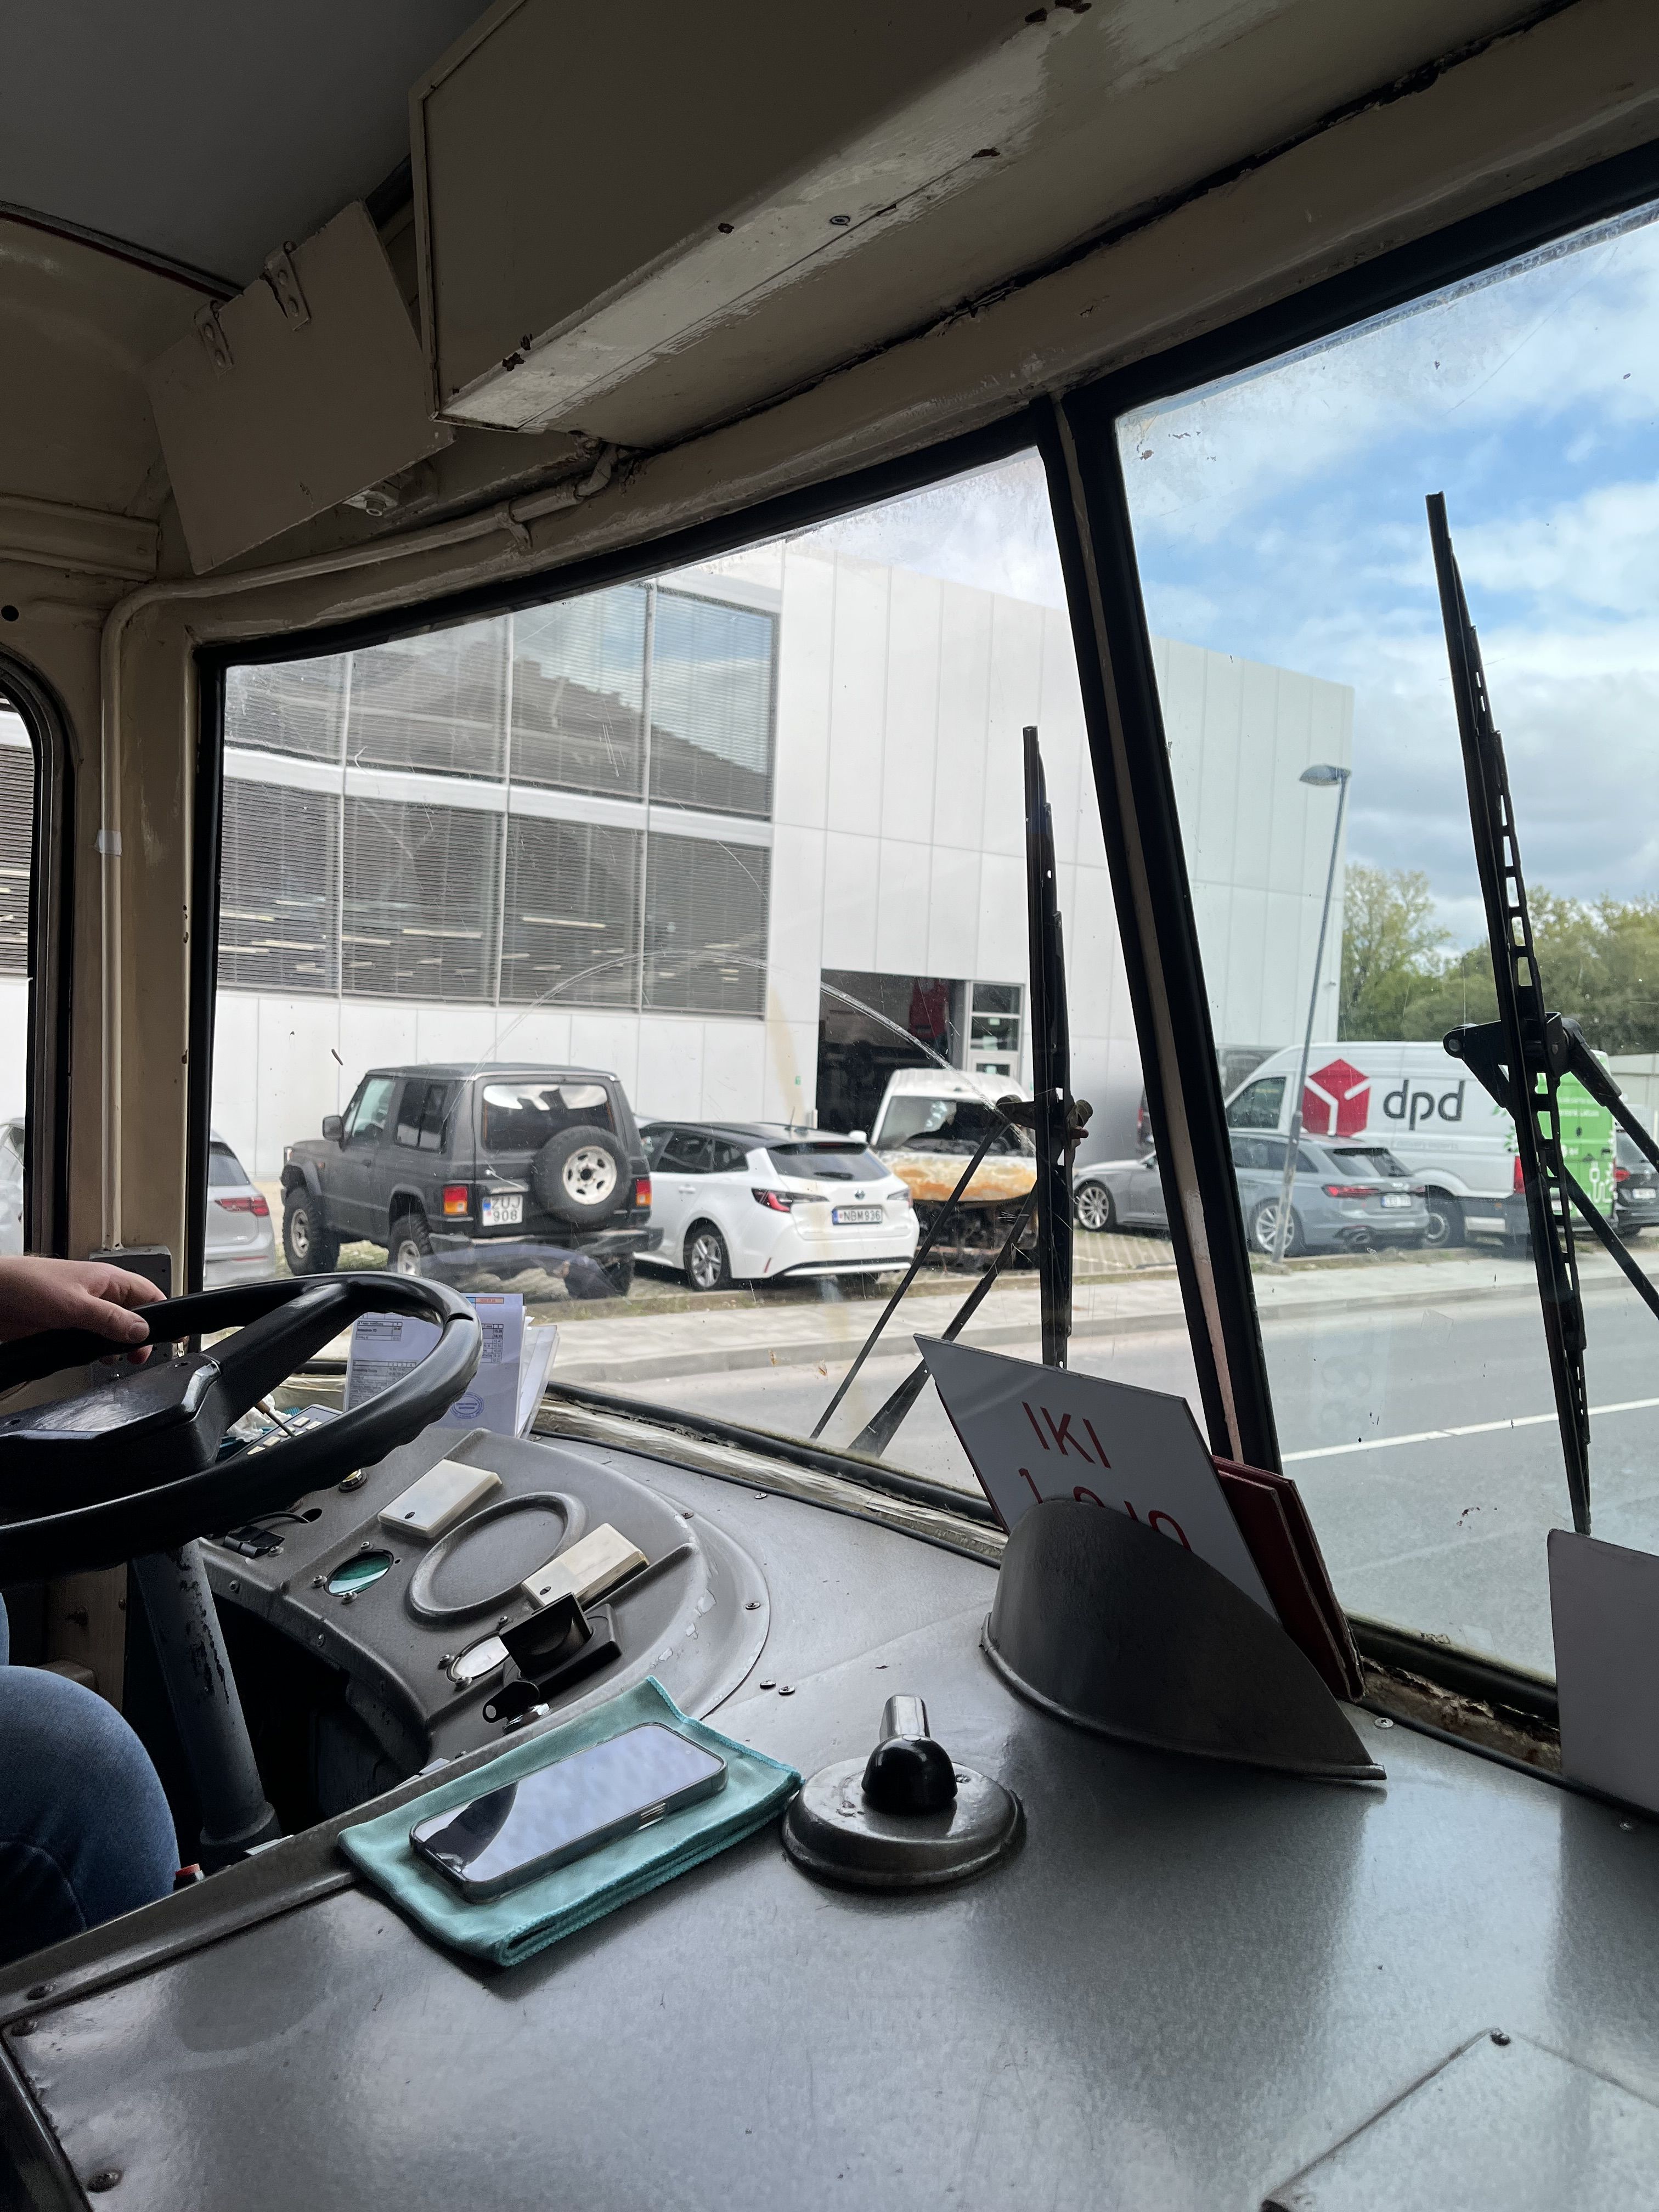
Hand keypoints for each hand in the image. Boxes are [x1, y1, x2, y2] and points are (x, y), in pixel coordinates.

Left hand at [0, 1256, 163, 1351]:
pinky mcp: (65, 1325)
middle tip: (138, 1356)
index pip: (151, 1295)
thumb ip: (112, 1319)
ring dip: (117, 1345)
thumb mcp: (77, 1305)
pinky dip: (96, 1350)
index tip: (173, 1337)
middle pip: (134, 1316)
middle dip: (140, 1338)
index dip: (164, 1316)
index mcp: (109, 1280)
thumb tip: (141, 1331)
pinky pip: (91, 1339)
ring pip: (113, 1329)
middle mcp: (99, 1294)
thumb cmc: (29, 1284)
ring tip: (117, 1358)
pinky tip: (92, 1358)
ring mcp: (82, 1310)